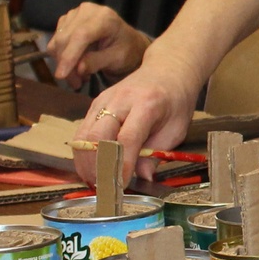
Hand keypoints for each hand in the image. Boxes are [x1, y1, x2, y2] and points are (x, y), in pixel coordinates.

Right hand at [49, 2, 152, 85]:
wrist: (127, 42)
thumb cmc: (126, 50)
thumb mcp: (118, 59)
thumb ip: (98, 62)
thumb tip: (78, 68)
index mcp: (105, 17)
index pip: (81, 35)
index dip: (69, 56)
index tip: (61, 75)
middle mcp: (87, 11)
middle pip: (66, 39)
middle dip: (66, 64)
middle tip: (76, 84)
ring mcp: (75, 14)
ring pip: (57, 41)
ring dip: (64, 62)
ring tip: (79, 76)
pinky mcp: (66, 20)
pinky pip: (56, 41)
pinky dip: (62, 57)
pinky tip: (75, 65)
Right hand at [75, 61, 202, 179]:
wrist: (167, 71)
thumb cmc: (175, 101)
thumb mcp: (176, 128)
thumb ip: (158, 153)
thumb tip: (143, 178)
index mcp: (147, 104)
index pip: (127, 138)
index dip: (121, 164)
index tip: (120, 185)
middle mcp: (121, 100)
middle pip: (98, 136)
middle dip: (98, 167)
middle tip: (103, 188)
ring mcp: (104, 100)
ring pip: (84, 135)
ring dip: (86, 163)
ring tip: (95, 183)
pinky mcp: (95, 104)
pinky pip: (82, 131)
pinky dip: (83, 153)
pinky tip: (90, 168)